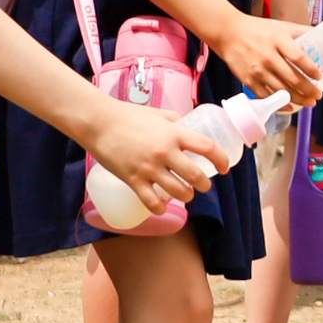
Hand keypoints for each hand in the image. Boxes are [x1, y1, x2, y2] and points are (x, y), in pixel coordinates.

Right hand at [81, 103, 220, 218]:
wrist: (99, 122)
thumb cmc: (128, 115)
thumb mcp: (158, 114)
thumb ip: (174, 121)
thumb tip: (185, 125)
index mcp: (174, 133)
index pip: (208, 148)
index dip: (221, 159)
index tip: (224, 168)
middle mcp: (165, 152)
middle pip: (196, 176)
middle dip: (204, 185)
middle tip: (203, 186)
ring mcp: (148, 167)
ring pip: (178, 192)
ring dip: (187, 196)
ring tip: (186, 194)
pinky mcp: (132, 179)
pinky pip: (152, 202)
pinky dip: (160, 208)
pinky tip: (163, 207)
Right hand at [210, 12, 321, 104]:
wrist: (228, 33)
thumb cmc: (257, 29)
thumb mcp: (281, 26)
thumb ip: (300, 31)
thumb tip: (322, 35)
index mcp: (278, 40)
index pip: (298, 57)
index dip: (311, 69)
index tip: (320, 77)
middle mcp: (268, 56)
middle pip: (292, 78)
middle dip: (308, 90)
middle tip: (318, 95)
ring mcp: (257, 70)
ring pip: (281, 90)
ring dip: (298, 99)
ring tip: (309, 102)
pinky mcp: (247, 80)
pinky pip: (266, 96)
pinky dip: (279, 104)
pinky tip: (290, 105)